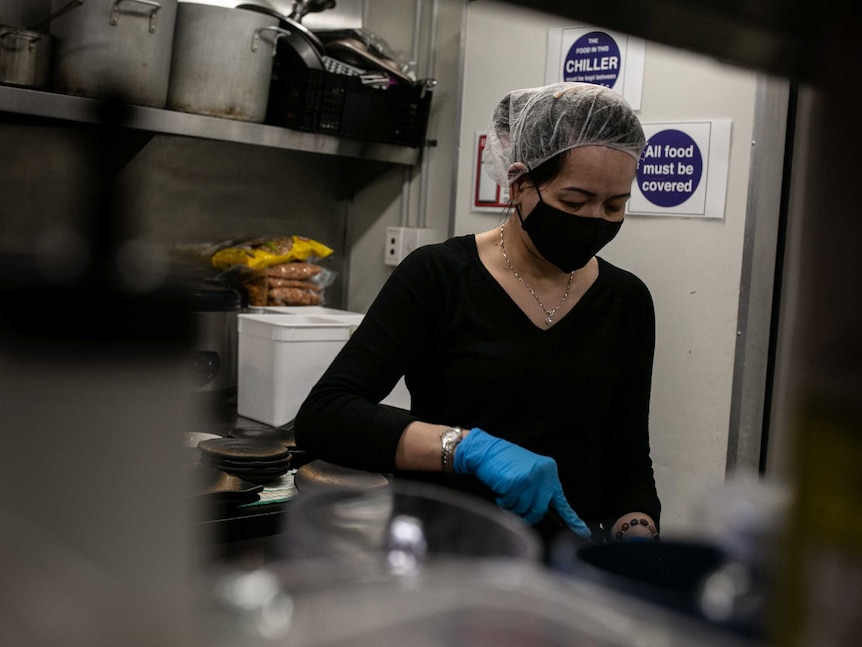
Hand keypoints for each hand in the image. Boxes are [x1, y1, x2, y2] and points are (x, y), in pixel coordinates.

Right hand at [453, 428, 590, 538]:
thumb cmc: (506, 462)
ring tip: (507, 489)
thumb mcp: (530, 471)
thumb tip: (542, 511)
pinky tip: (500, 488)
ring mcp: (530, 479)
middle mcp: (543, 475)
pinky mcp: (515, 483)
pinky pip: (509, 505)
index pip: (562, 501)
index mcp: (549, 472)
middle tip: (517, 506)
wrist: (486, 450)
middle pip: (539, 510)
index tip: (583, 532)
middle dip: (526, 514)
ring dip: (512, 505)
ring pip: (522, 510)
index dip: (572, 519)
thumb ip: (539, 490)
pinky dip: (502, 501)